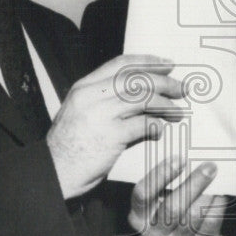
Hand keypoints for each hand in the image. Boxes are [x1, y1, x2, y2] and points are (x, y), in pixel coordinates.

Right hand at [47, 54, 184, 198]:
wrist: (53, 173)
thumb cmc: (70, 147)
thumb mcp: (82, 113)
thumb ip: (107, 101)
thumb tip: (145, 96)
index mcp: (84, 87)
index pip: (121, 64)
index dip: (148, 62)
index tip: (167, 65)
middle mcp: (91, 95)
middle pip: (137, 79)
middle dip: (165, 82)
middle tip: (182, 89)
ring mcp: (100, 114)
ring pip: (143, 98)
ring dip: (166, 104)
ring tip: (178, 112)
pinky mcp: (110, 136)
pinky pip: (142, 124)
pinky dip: (156, 125)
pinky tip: (160, 130)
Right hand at [129, 154, 226, 235]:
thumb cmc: (168, 218)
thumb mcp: (156, 205)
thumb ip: (163, 185)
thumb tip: (189, 155)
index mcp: (139, 216)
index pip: (143, 194)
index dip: (160, 175)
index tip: (180, 159)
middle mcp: (154, 234)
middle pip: (173, 207)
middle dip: (194, 183)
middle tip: (210, 166)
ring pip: (194, 215)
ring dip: (208, 194)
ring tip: (216, 178)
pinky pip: (210, 224)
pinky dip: (217, 207)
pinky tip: (220, 196)